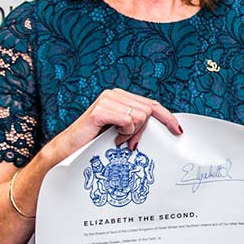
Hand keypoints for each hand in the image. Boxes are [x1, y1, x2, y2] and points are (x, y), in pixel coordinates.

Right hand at [49, 88, 181, 159]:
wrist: (67, 149)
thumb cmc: (93, 141)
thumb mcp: (120, 130)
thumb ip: (136, 124)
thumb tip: (159, 128)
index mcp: (120, 96)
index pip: (151, 104)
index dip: (166, 117)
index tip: (177, 129)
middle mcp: (114, 94)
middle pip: (148, 110)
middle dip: (143, 130)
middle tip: (130, 142)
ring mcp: (107, 100)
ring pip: (140, 116)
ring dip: (132, 133)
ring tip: (117, 139)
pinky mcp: (100, 110)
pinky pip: (128, 121)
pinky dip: (124, 133)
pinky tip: (113, 137)